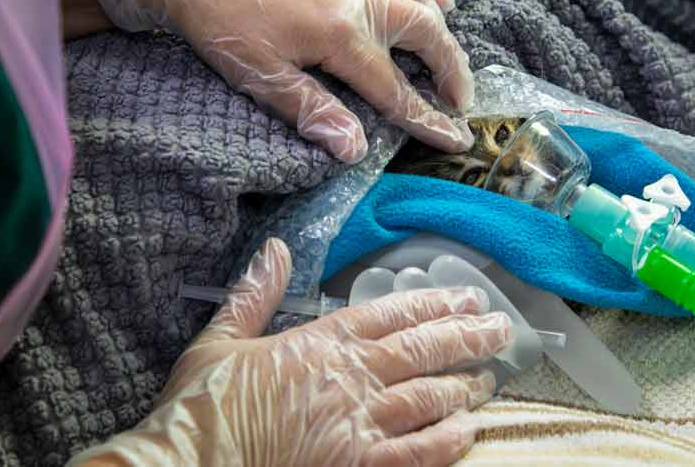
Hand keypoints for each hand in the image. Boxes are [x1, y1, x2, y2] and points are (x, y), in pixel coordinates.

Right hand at [70, 238, 509, 465]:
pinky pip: (418, 453)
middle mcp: (350, 378)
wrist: (193, 464)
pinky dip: (448, 440)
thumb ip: (254, 294)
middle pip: (423, 350)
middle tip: (501, 329)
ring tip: (490, 375)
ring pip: (429, 398)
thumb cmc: (204, 406)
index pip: (391, 314)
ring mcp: (359, 426)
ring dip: (465, 384)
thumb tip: (272, 248)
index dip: (434, 304)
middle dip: (467, 337)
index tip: (467, 297)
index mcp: (320, 343)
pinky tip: (470, 429)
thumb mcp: (221, 339)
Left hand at [95, 0, 474, 162]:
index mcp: (342, 36)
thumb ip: (313, 111)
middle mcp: (360, 0)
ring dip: (442, 29)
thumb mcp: (261, 76)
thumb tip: (356, 151)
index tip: (459, 140)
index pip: (396, 89)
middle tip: (462, 101)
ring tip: (454, 57)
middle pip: (425, 36)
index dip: (429, 119)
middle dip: (451, 70)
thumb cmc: (223, 22)